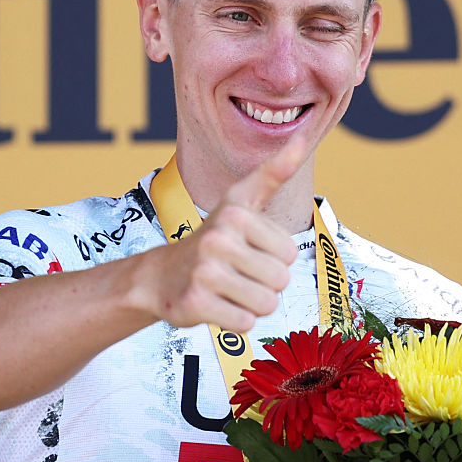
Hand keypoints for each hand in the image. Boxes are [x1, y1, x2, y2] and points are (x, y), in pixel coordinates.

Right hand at [147, 136, 307, 332]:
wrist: (160, 275)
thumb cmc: (214, 237)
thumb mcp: (242, 200)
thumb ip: (275, 171)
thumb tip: (302, 138)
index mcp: (236, 213)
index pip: (290, 254)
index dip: (274, 258)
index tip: (248, 250)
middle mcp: (218, 239)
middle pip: (280, 280)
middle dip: (265, 283)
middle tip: (238, 274)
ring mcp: (204, 272)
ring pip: (266, 304)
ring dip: (253, 303)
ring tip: (230, 289)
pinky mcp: (194, 304)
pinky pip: (244, 323)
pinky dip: (236, 320)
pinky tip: (217, 304)